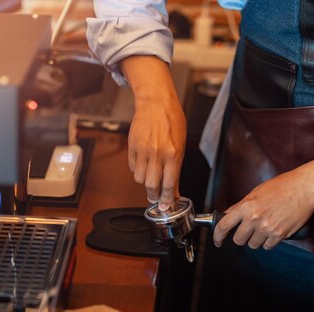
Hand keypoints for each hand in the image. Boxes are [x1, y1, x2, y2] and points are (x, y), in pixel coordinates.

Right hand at [121, 56, 185, 210]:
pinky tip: (144, 164)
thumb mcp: (180, 145)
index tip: (165, 207)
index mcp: (173, 154)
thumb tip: (174, 189)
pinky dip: (138, 170)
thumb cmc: (172, 122)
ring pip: (140, 178)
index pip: (169, 183)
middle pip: (152, 185)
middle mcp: (157, 154)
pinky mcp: (132, 147)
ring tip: (150, 177)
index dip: (166, 199)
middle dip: (153, 196)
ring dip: (145, 182)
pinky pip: (133, 167)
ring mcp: (143, 150)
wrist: (156, 103)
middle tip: (155, 199)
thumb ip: (176, 168)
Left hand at [213, 170, 313, 249]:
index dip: (218, 236)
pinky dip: (268, 241)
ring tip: (264, 227)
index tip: (218, 240)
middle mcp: (255, 218)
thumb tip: (227, 216)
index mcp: (246, 206)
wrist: (304, 188)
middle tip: (248, 230)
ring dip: (256, 239)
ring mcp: (267, 228)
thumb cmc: (282, 187)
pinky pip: (267, 246)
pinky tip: (273, 230)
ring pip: (253, 244)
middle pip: (238, 240)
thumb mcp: (256, 192)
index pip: (224, 226)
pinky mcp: (279, 235)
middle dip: (241, 237)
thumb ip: (241, 206)